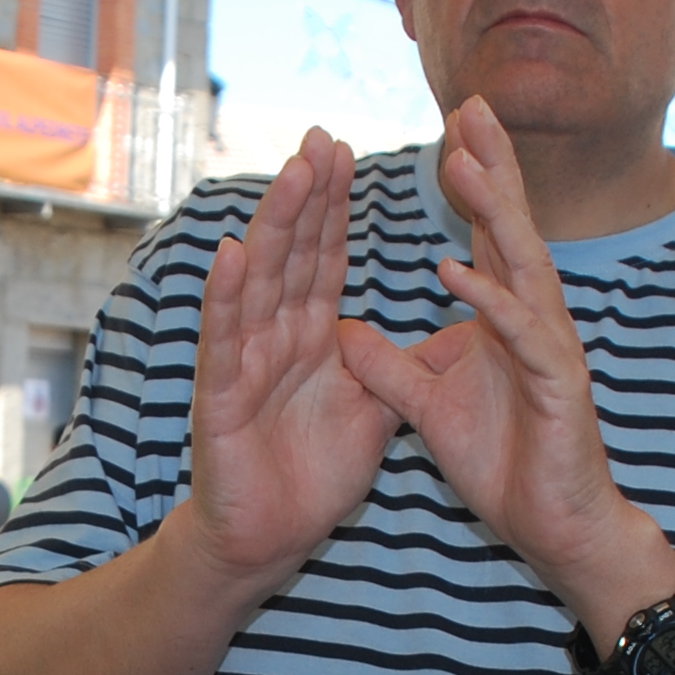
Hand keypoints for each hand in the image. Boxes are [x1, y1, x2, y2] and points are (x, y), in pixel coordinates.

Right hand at [180, 131, 399, 586]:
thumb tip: (452, 336)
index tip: (346, 150)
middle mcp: (274, 336)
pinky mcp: (221, 398)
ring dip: (275, 226)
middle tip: (321, 135)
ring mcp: (243, 361)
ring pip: (260, 281)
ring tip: (292, 172)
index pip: (325, 256)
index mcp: (311, 336)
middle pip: (294, 253)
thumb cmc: (313, 477)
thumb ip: (401, 369)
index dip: (334, 205)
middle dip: (308, 195)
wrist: (270, 540)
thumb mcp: (376, 413)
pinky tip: (234, 254)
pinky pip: (224, 341)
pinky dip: (227, 297)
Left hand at [336, 96, 669, 620]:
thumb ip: (389, 368)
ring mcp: (550, 349)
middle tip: (472, 105)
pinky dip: (489, 299)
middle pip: (512, 228)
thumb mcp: (427, 408)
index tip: (451, 127)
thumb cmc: (506, 464)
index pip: (487, 234)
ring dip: (493, 213)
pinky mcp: (558, 387)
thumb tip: (345, 333)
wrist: (555, 526)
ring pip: (523, 265)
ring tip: (464, 162)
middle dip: (493, 166)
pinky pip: (520, 334)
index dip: (472, 181)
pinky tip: (458, 269)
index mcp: (506, 317)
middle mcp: (534, 320)